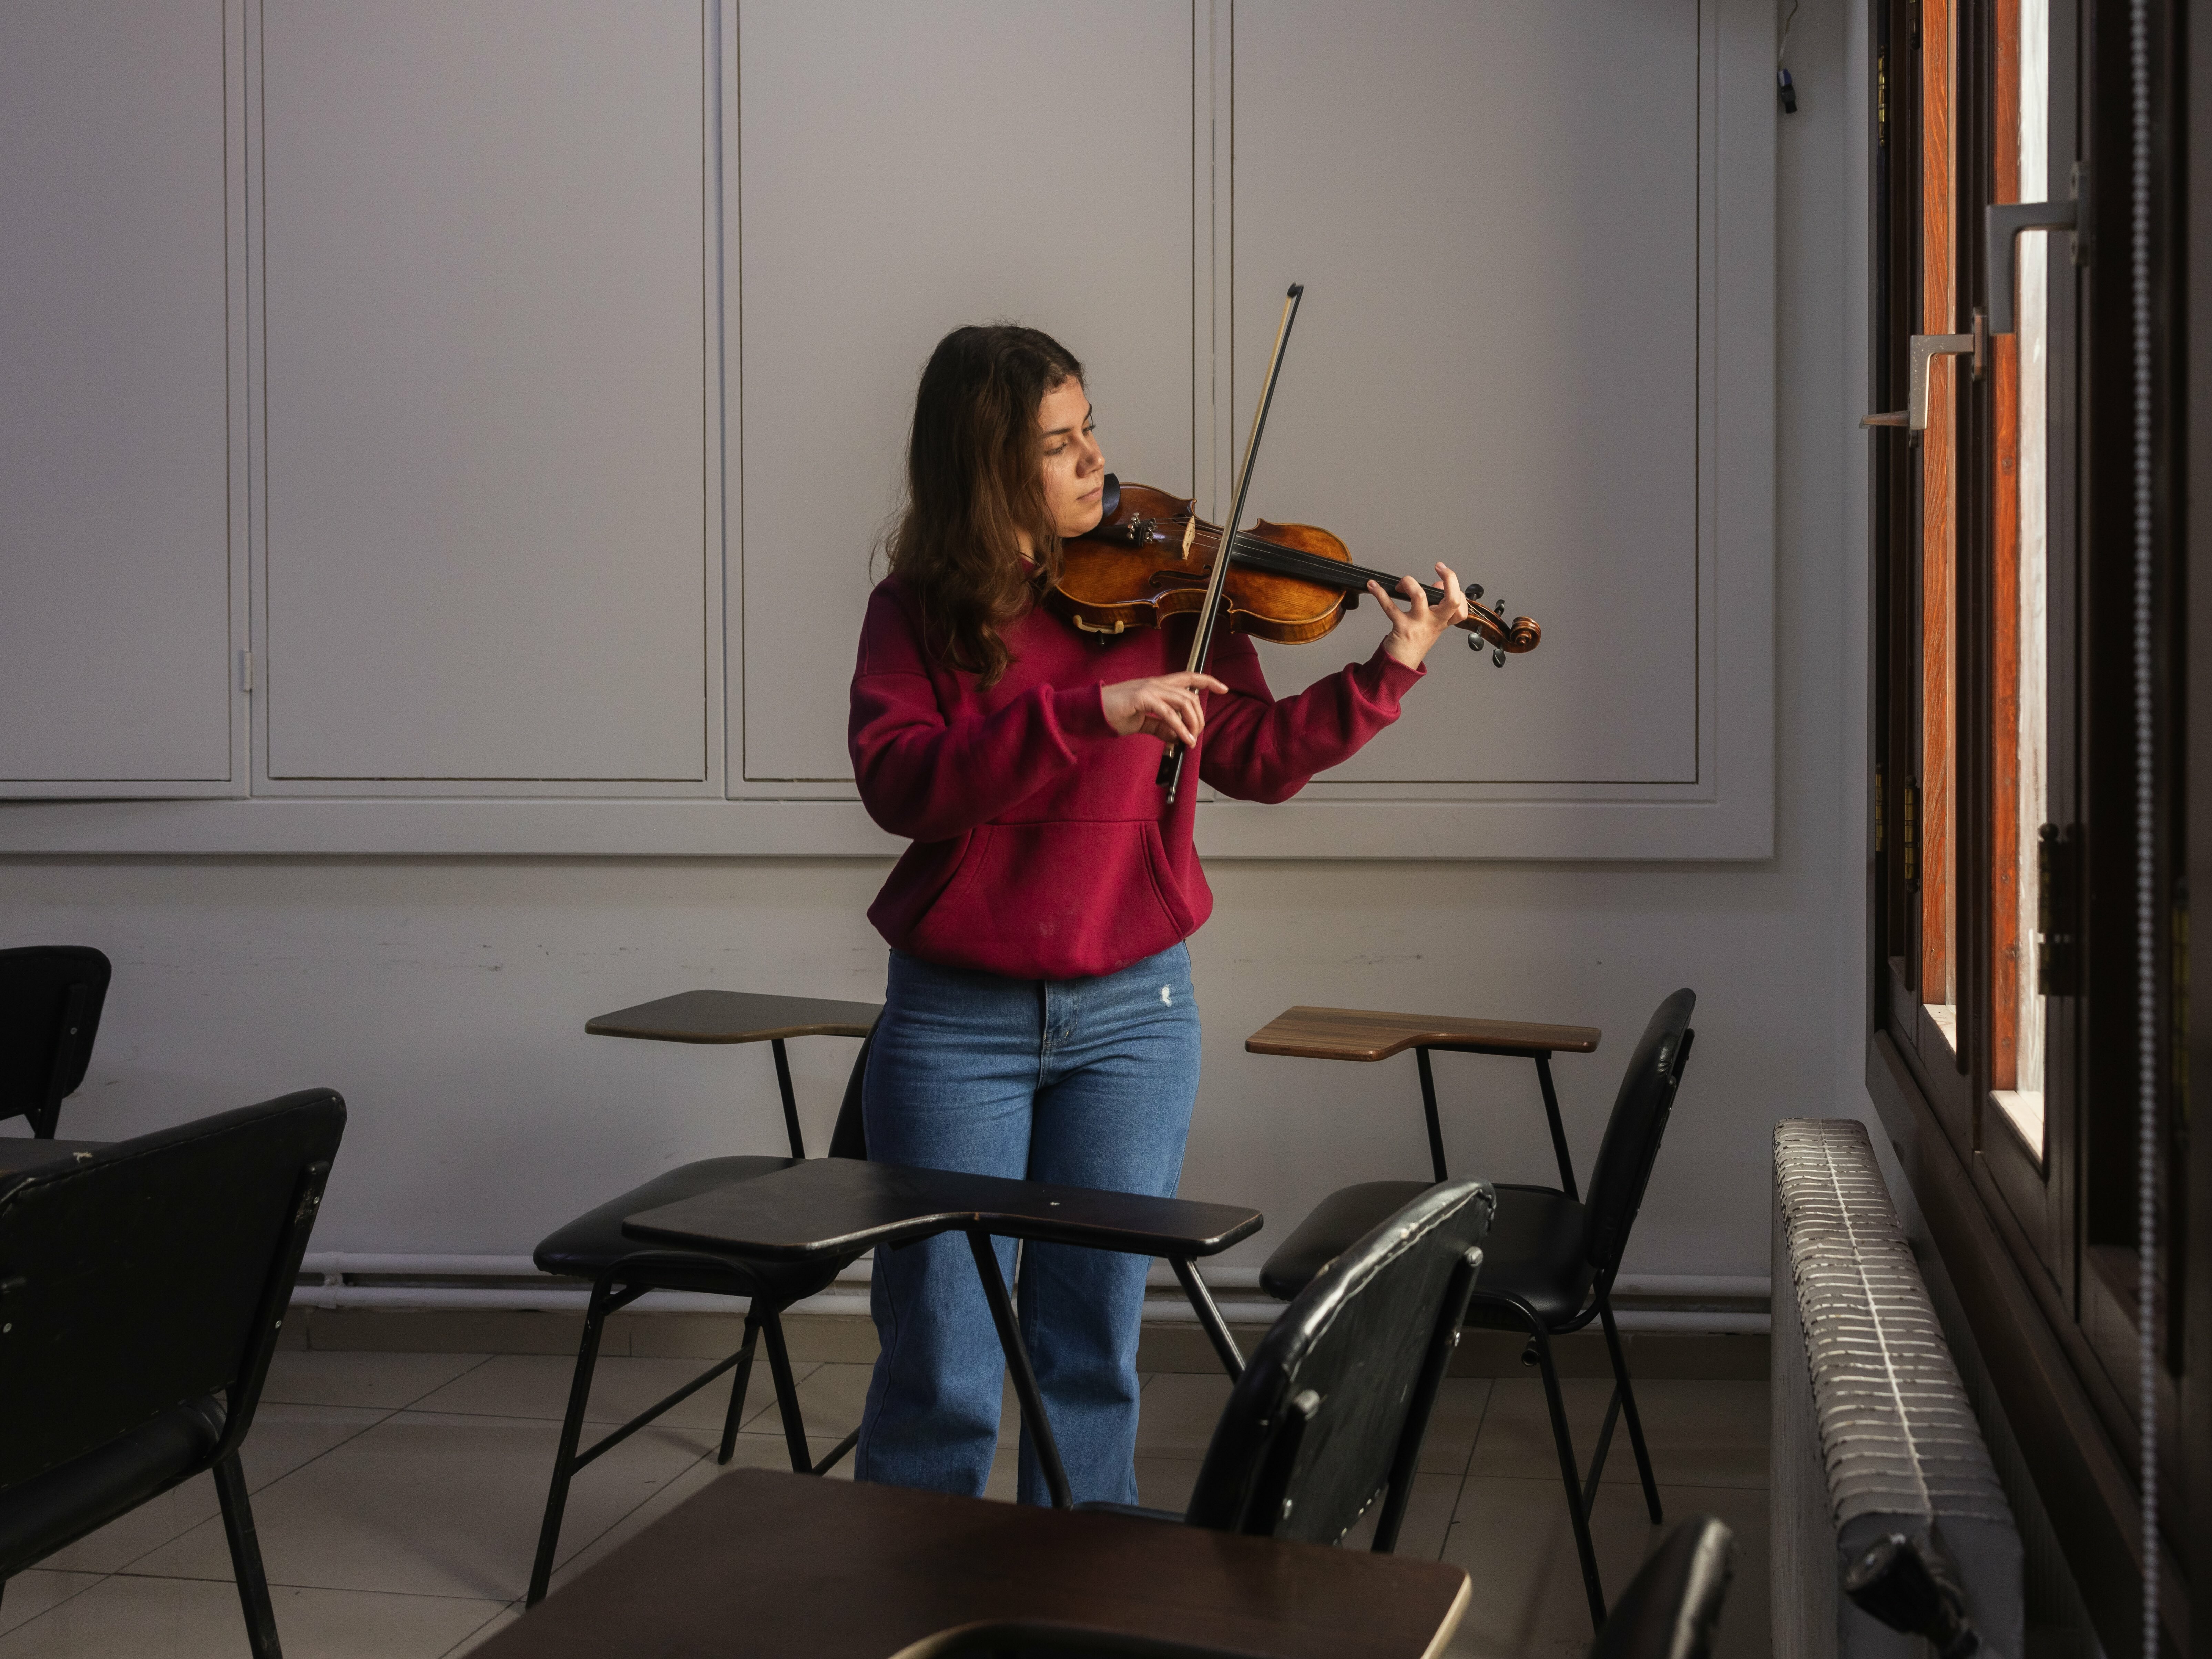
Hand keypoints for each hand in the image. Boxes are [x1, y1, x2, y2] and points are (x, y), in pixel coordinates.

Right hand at [1100, 672, 1229, 745]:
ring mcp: (1150, 689)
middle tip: (1196, 735)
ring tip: (1190, 740)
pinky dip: (1179, 728)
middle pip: (1191, 695)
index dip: (1207, 681)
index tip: (1223, 688)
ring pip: (1184, 702)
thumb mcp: (1143, 722)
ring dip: (1192, 724)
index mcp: (1157, 686)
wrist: (1093, 711)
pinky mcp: (1143, 697)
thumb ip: (1161, 727)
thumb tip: (1178, 736)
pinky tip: (1183, 739)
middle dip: (1199, 717)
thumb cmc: (1115, 713)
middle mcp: (1156, 683)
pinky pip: (1168, 713)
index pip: (1188, 678)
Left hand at [1371, 563, 1470, 668]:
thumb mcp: (1432, 624)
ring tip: (1402, 583)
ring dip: (1409, 582)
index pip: (1461, 606)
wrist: (1402, 664)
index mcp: (1443, 621)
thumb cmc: (1416, 640)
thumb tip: (1439, 583)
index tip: (1443, 580)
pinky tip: (1372, 586)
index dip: (1457, 590)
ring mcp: (1418, 624)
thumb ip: (1438, 604)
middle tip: (1441, 568)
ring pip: (1420, 596)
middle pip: (1452, 600)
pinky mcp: (1401, 627)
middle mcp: (1434, 622)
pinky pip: (1390, 607)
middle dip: (1450, 579)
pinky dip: (1379, 593)